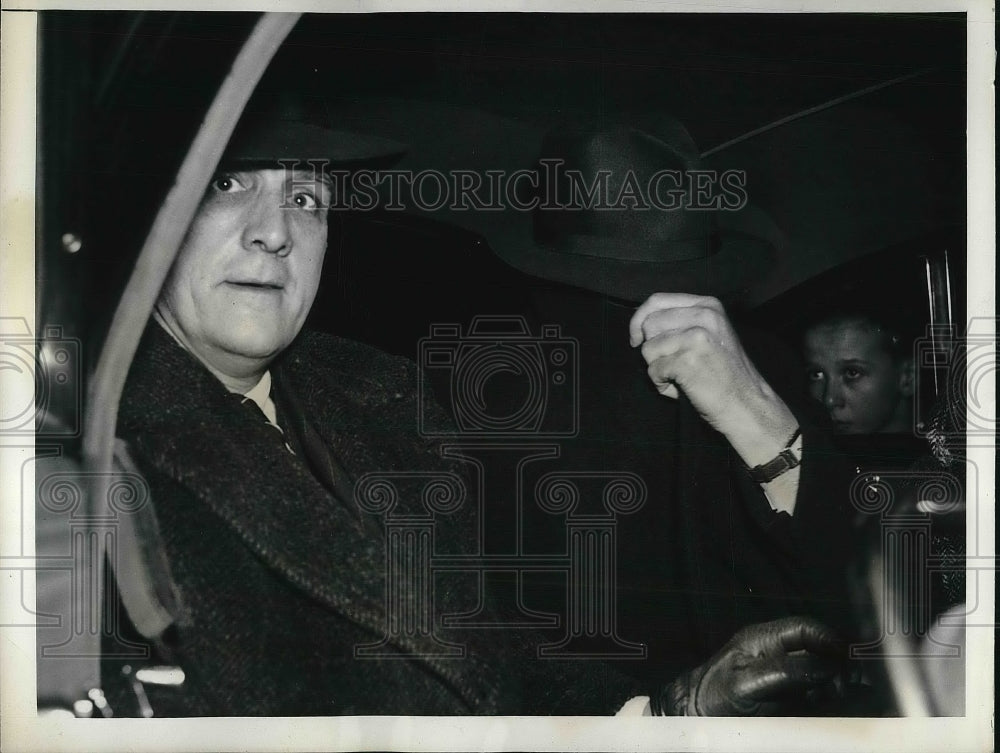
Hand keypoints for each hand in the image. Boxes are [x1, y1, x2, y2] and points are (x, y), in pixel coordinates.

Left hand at [628, 293, 796, 469]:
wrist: (747, 403)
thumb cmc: (723, 373)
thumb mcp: (710, 333)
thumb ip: (681, 322)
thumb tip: (641, 323)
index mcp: (708, 305)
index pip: (657, 300)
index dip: (639, 319)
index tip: (637, 339)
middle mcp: (703, 316)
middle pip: (649, 324)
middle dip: (651, 348)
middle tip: (671, 365)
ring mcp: (696, 337)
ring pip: (648, 349)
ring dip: (657, 369)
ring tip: (680, 378)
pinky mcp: (687, 360)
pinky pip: (654, 371)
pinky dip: (662, 385)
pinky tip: (683, 389)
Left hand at [651, 617, 845, 715]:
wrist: (698, 717)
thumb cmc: (714, 693)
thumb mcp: (746, 682)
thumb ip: (784, 672)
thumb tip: (822, 667)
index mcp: (765, 638)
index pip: (805, 628)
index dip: (828, 638)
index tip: (846, 656)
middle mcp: (779, 653)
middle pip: (819, 650)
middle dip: (836, 664)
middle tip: (845, 683)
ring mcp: (787, 676)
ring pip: (823, 673)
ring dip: (834, 683)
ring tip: (837, 695)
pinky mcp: (791, 697)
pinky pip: (817, 694)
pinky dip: (827, 699)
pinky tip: (828, 705)